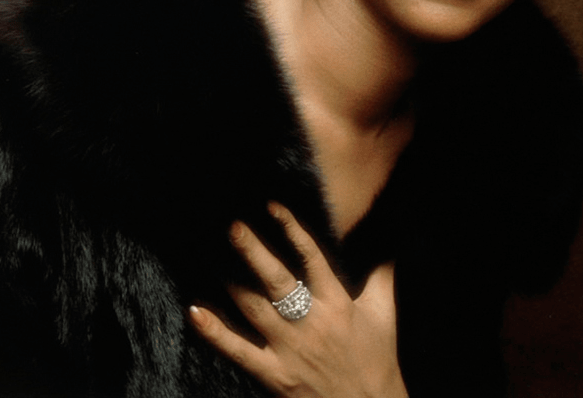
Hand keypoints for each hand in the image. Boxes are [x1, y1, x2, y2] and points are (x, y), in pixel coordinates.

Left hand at [189, 203, 408, 397]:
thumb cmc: (378, 361)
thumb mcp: (384, 314)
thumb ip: (382, 276)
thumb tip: (387, 244)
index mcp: (337, 303)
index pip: (312, 256)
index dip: (292, 229)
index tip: (272, 206)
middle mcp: (311, 323)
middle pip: (278, 281)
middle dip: (253, 251)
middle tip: (233, 226)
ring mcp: (290, 350)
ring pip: (255, 309)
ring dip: (232, 282)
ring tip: (211, 256)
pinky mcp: (275, 376)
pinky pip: (239, 351)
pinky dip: (215, 332)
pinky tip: (196, 312)